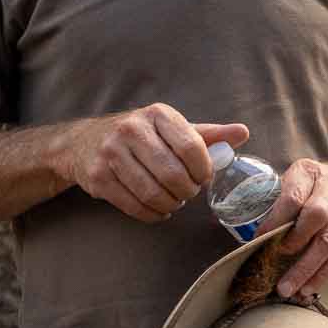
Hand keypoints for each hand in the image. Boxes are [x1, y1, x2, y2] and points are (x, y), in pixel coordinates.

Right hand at [66, 104, 247, 222]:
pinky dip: (152, 214)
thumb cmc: (141, 136)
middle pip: (172, 174)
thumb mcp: (174, 128)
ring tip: (174, 200)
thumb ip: (209, 134)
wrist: (85, 142)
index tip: (204, 177)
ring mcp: (111, 153)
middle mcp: (131, 129)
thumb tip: (242, 133)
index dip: (204, 170)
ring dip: (170, 204)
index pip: (191, 147)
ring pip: (153, 193)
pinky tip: (158, 209)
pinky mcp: (98, 177)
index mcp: (157, 114)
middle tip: (189, 192)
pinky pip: (134, 206)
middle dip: (187, 190)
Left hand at [259, 158, 327, 299]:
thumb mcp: (298, 178)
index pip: (293, 197)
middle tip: (274, 263)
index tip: (259, 240)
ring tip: (287, 288)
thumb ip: (278, 199)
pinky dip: (323, 274)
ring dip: (306, 269)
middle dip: (294, 243)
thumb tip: (251, 233)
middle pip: (316, 217)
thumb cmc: (317, 183)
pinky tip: (308, 287)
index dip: (276, 221)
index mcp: (309, 172)